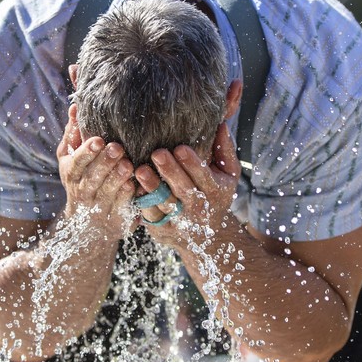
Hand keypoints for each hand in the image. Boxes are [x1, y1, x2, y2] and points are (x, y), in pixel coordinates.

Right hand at [57, 104, 135, 238]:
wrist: (85, 226)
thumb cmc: (80, 181)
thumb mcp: (70, 159)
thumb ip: (74, 134)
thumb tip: (75, 106)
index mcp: (71, 173)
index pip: (77, 162)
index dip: (87, 152)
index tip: (99, 140)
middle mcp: (82, 192)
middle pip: (92, 178)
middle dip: (104, 163)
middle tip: (118, 148)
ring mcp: (98, 208)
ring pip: (108, 193)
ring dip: (118, 179)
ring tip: (128, 165)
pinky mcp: (115, 220)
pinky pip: (122, 208)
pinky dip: (129, 198)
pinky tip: (137, 186)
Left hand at [134, 122, 240, 244]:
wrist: (209, 238)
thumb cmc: (216, 195)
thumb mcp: (228, 175)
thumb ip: (225, 150)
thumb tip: (221, 124)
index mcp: (216, 191)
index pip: (204, 177)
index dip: (193, 164)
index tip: (181, 148)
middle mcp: (199, 208)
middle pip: (184, 190)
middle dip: (171, 172)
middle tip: (158, 153)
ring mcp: (180, 221)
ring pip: (164, 204)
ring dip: (152, 187)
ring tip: (141, 170)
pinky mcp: (163, 229)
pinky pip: (150, 216)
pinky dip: (141, 202)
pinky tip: (133, 187)